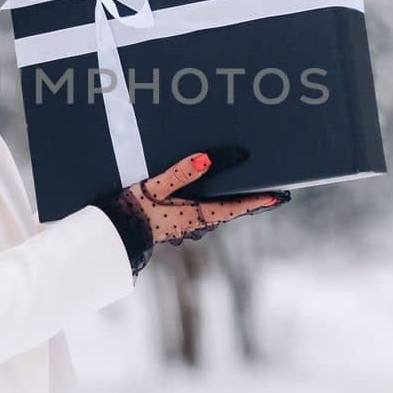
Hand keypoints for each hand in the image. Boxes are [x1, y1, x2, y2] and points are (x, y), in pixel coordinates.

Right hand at [118, 149, 290, 247]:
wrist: (113, 233)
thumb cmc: (132, 211)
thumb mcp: (154, 187)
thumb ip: (179, 173)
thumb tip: (207, 159)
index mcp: (194, 216)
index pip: (233, 207)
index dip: (256, 200)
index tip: (278, 195)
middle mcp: (194, 222)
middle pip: (230, 209)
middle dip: (250, 199)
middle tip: (272, 191)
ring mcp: (185, 223)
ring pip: (217, 209)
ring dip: (233, 200)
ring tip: (249, 187)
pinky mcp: (175, 221)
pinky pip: (203, 209)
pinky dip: (216, 200)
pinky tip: (214, 191)